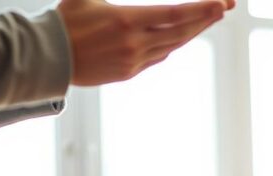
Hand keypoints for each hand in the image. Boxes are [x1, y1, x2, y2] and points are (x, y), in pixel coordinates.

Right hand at [56, 0, 234, 85]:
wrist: (47, 58)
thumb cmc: (63, 19)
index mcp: (127, 20)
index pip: (174, 14)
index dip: (200, 9)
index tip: (220, 3)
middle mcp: (135, 43)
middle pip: (181, 31)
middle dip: (206, 17)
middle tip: (225, 6)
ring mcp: (134, 60)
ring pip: (173, 45)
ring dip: (193, 31)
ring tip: (209, 18)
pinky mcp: (129, 72)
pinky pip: (159, 56)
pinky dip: (173, 44)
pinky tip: (181, 35)